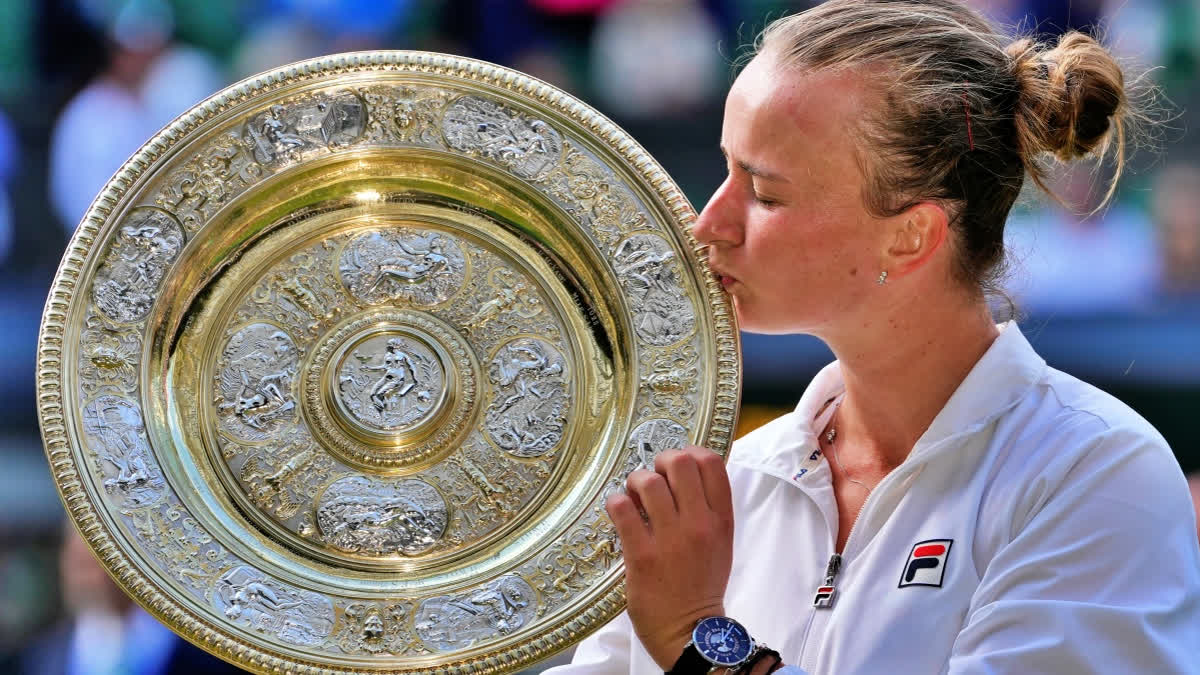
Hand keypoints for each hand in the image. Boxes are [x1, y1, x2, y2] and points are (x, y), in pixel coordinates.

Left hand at [606, 445, 734, 668]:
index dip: (690, 452)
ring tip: (634, 498)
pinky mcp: (640, 554)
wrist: (690, 631)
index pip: (711, 463)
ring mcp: (669, 538)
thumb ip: (708, 510)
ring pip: (648, 481)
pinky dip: (616, 502)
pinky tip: (620, 513)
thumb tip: (684, 476)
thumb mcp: (720, 543)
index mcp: (720, 520)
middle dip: (660, 462)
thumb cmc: (702, 585)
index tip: (677, 463)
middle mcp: (698, 524)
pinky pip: (622, 508)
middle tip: (653, 478)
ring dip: (635, 482)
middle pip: (680, 463)